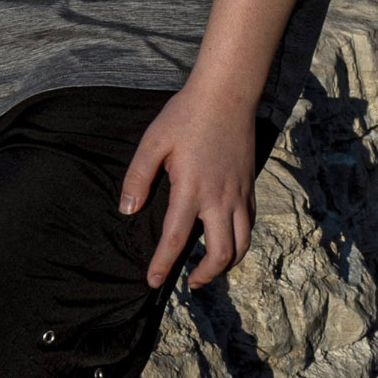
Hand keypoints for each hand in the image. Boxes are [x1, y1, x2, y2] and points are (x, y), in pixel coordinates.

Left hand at [122, 86, 261, 291]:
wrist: (227, 95)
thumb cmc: (185, 116)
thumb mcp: (153, 142)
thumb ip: (137, 177)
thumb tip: (127, 210)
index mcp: (191, 189)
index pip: (176, 239)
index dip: (162, 264)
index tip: (152, 282)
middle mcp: (219, 198)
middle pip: (220, 253)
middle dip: (205, 275)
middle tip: (188, 282)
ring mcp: (239, 194)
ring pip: (242, 244)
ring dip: (227, 264)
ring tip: (209, 270)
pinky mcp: (250, 187)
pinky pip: (250, 225)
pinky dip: (240, 242)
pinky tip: (227, 242)